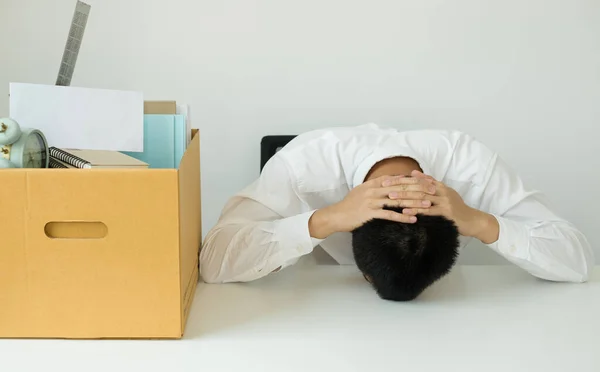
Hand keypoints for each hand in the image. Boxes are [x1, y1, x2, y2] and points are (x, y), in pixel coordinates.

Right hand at [308, 174, 436, 238]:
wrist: (336, 215)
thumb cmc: (350, 204)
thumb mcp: (363, 190)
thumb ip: (378, 185)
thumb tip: (394, 180)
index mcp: (373, 183)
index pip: (398, 179)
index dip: (414, 180)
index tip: (427, 182)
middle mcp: (374, 190)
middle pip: (401, 188)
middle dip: (419, 190)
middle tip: (433, 192)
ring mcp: (372, 201)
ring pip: (397, 201)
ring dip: (414, 203)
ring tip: (427, 205)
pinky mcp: (370, 213)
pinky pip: (389, 215)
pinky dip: (402, 217)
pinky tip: (413, 219)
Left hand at [395, 170, 497, 241]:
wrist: (472, 221)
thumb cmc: (455, 208)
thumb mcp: (443, 193)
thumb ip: (429, 182)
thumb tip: (414, 173)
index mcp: (439, 186)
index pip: (417, 180)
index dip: (401, 179)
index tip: (386, 180)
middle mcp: (441, 191)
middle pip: (417, 187)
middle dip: (400, 187)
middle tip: (385, 188)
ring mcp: (445, 202)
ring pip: (421, 198)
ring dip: (405, 198)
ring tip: (391, 198)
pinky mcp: (446, 213)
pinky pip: (428, 211)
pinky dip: (416, 211)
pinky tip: (405, 212)